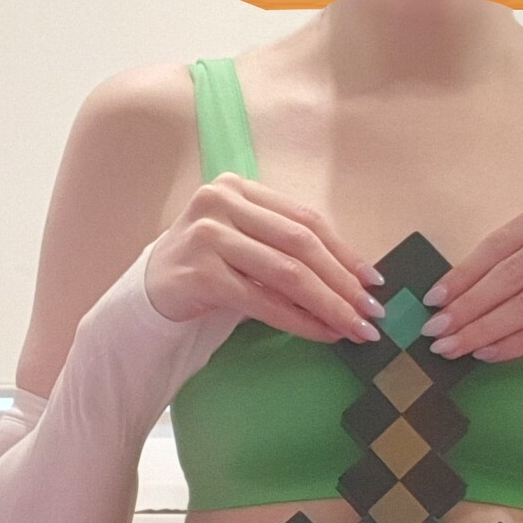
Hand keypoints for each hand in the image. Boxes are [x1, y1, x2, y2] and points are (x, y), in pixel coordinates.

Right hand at [144, 172, 385, 342]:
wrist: (148, 297)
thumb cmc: (207, 272)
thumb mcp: (246, 247)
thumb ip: (286, 248)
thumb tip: (354, 280)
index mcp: (239, 188)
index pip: (305, 218)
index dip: (345, 251)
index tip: (374, 281)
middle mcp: (222, 202)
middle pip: (301, 243)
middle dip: (343, 281)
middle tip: (371, 312)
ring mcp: (208, 235)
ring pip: (286, 272)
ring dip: (328, 304)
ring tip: (354, 328)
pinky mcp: (200, 273)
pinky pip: (263, 300)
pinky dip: (298, 320)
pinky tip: (321, 334)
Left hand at [418, 185, 522, 360]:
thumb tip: (469, 285)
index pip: (501, 242)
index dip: (464, 273)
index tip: (433, 298)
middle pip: (509, 275)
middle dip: (466, 308)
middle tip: (434, 332)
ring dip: (485, 330)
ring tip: (455, 348)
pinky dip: (518, 342)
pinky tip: (493, 353)